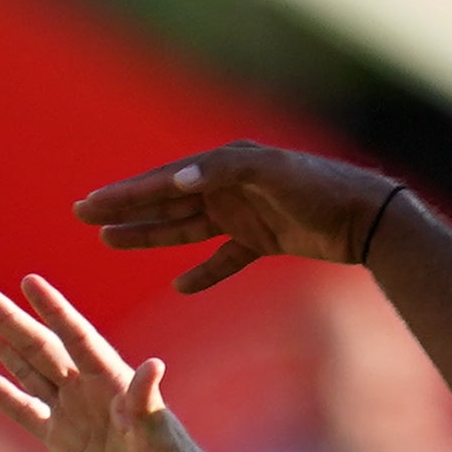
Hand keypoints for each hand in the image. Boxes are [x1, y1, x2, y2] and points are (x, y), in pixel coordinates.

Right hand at [0, 275, 216, 451]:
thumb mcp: (159, 432)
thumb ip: (147, 401)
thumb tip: (154, 365)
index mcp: (111, 378)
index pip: (76, 336)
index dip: (53, 309)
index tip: (29, 282)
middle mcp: (87, 387)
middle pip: (42, 346)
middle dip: (11, 320)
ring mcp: (71, 411)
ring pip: (29, 370)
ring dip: (3, 345)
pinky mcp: (60, 439)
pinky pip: (25, 410)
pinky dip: (3, 394)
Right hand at [73, 142, 409, 294]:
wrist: (368, 216)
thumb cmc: (321, 189)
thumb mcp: (271, 173)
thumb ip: (221, 172)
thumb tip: (175, 181)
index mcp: (224, 165)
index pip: (164, 182)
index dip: (125, 194)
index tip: (89, 203)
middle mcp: (229, 186)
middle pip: (166, 202)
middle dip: (125, 210)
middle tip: (83, 216)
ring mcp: (245, 213)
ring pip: (186, 228)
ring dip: (150, 236)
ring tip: (111, 243)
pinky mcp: (264, 240)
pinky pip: (225, 259)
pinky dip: (204, 272)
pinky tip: (181, 286)